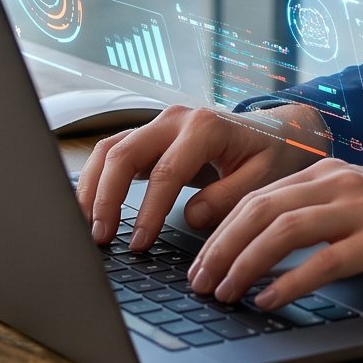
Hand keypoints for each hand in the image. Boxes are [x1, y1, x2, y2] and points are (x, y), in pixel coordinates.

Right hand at [74, 103, 330, 251]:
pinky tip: (91, 208)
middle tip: (101, 237)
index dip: (148, 211)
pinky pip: (113, 152)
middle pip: (124, 153)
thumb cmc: (271, 154)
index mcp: (204, 127)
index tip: (139, 244)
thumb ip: (229, 197)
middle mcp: (175, 119)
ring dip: (92, 187)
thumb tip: (191, 217)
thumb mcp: (264, 177)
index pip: (165, 173)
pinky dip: (97, 179)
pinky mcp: (150, 136)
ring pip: (109, 149)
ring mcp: (158, 124)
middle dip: (106, 197)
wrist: (274, 131)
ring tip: (87, 225)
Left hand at [188, 159, 362, 309]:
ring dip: (245, 264)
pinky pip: (325, 260)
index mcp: (327, 174)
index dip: (220, 232)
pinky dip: (290, 281)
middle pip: (260, 210)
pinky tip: (269, 300)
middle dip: (220, 249)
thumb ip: (316, 219)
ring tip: (224, 294)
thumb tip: (262, 251)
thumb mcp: (358, 209)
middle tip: (198, 284)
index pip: (257, 197)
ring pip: (284, 231)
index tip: (199, 264)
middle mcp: (339, 184)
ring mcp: (362, 209)